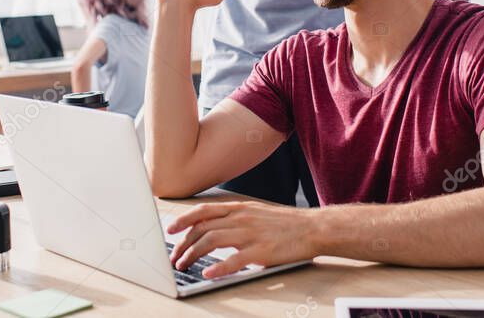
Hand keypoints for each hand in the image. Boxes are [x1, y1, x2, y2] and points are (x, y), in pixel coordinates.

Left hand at [167, 201, 319, 278]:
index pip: (203, 211)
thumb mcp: (256, 212)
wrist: (312, 228)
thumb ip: (235, 218)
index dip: (184, 220)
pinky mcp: (261, 252)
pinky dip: (218, 267)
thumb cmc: (286, 224)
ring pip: (211, 241)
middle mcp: (241, 218)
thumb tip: (214, 227)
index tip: (171, 229)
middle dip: (184, 243)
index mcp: (240, 208)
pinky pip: (234, 260)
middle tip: (176, 256)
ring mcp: (250, 234)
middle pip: (202, 228)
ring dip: (193, 254)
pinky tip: (208, 274)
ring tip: (184, 265)